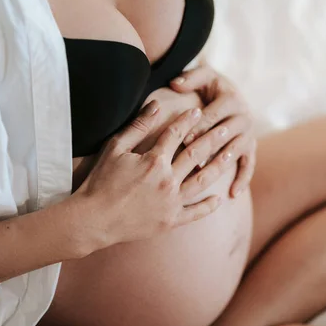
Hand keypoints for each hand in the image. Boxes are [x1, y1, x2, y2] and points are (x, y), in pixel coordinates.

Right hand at [71, 100, 222, 255]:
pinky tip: (219, 198)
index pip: (176, 134)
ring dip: (218, 166)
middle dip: (213, 138)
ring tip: (231, 154)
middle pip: (196, 154)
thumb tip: (156, 104)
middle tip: (227, 127)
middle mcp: (167, 180)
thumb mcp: (115, 148)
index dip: (188, 120)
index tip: (198, 110)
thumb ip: (138, 126)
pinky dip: (208, 206)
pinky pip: (194, 213)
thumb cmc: (100, 181)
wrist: (94, 220)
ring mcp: (171, 202)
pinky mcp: (170, 221)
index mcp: (154, 161)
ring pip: (201, 181)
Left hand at [170, 64, 255, 197]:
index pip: (215, 115)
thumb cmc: (210, 87)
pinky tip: (232, 194)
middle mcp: (245, 116)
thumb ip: (190, 77)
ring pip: (236, 151)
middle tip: (192, 161)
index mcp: (232, 98)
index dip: (200, 126)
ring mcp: (250, 134)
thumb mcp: (203, 76)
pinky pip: (249, 166)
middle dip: (208, 147)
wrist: (229, 94)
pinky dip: (242, 180)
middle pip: (226, 135)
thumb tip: (175, 84)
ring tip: (208, 175)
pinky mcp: (251, 148)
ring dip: (223, 163)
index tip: (184, 138)